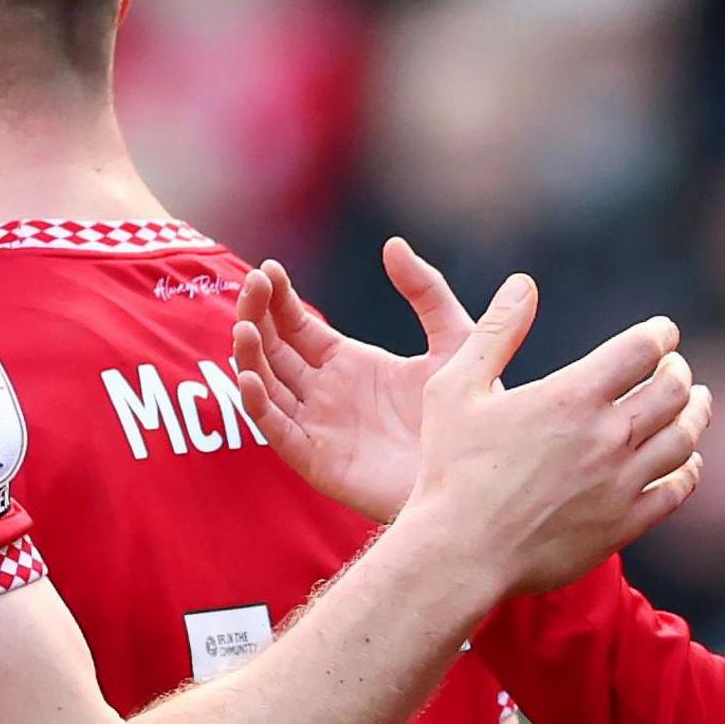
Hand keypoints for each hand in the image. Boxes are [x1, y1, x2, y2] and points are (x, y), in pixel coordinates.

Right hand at [230, 237, 470, 521]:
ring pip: (267, 385)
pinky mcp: (319, 461)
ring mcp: (318, 426)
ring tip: (245, 326)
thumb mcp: (454, 340)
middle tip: (253, 283)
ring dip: (249, 356)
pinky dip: (259, 406)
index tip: (268, 269)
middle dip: (257, 316)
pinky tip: (252, 379)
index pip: (296, 325)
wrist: (479, 478)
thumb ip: (427, 293)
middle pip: (273, 349)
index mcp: (348, 363)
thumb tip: (392, 245)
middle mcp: (325, 393)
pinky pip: (278, 432)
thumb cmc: (470, 417)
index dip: (278, 298)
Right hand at [401, 273, 709, 595]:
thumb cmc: (450, 468)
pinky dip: (688, 469)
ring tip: (696, 403)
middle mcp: (607, 436)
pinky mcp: (623, 525)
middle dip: (679, 371)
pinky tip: (686, 461)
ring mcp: (620, 483)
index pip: (642, 349)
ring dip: (696, 414)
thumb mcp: (455, 387)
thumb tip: (522, 284)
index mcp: (572, 397)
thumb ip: (495, 332)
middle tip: (675, 367)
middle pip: (673, 390)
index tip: (663, 332)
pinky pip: (676, 490)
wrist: (460, 553)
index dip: (660, 334)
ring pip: (684, 438)